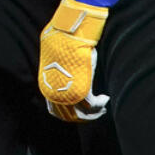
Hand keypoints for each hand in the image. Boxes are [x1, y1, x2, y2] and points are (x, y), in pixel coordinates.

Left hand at [40, 0, 109, 121]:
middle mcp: (56, 96)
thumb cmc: (63, 46)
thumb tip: (66, 74)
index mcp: (48, 90)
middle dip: (85, 117)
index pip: (57, 112)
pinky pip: (93, 105)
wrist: (66, 37)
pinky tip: (105, 98)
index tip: (82, 112)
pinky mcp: (81, 91)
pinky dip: (100, 104)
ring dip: (94, 113)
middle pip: (71, 116)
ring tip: (103, 108)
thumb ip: (62, 74)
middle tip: (97, 113)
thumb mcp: (61, 63)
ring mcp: (68, 95)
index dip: (71, 115)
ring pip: (82, 114)